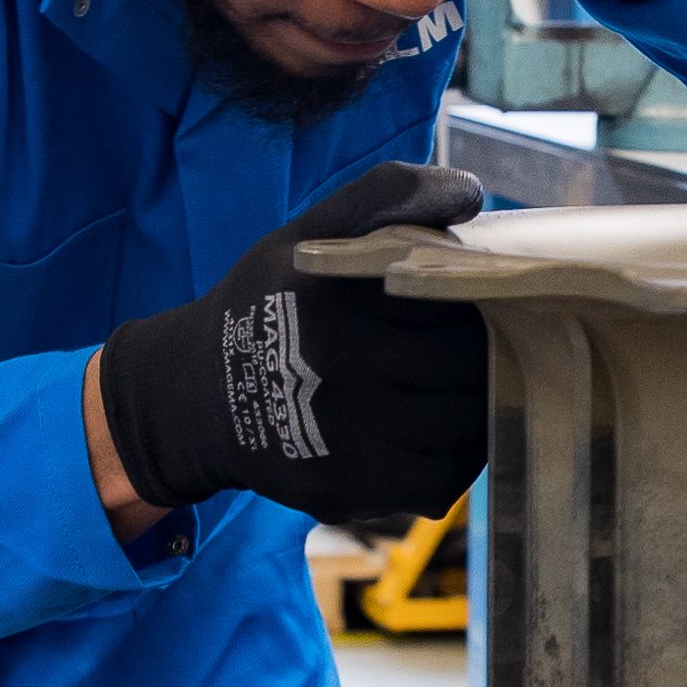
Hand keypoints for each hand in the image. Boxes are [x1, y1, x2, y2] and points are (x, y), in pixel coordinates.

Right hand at [93, 163, 493, 530]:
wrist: (197, 397)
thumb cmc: (270, 304)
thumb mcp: (308, 233)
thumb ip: (385, 195)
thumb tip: (468, 194)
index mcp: (332, 301)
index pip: (456, 299)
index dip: (484, 297)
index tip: (482, 296)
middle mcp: (334, 372)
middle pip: (468, 367)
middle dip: (489, 353)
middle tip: (482, 344)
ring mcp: (342, 441)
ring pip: (466, 427)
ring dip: (481, 406)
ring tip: (464, 385)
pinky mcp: (347, 492)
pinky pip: (443, 480)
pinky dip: (457, 457)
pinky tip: (439, 432)